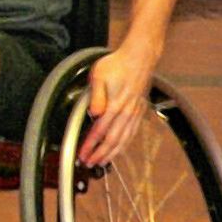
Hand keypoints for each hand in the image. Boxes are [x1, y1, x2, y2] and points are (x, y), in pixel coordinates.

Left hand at [79, 44, 156, 166]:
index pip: (100, 130)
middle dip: (100, 154)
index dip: (90, 145)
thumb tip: (93, 114)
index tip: (82, 154)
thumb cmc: (117, 64)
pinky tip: (119, 149)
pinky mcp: (139, 111)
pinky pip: (132, 133)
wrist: (139, 57)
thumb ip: (96, 97)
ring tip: (102, 162)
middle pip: (112, 140)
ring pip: (124, 140)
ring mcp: (134, 113)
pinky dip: (125, 145)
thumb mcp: (99, 76)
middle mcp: (126, 112)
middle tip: (89, 164)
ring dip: (112, 153)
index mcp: (115, 105)